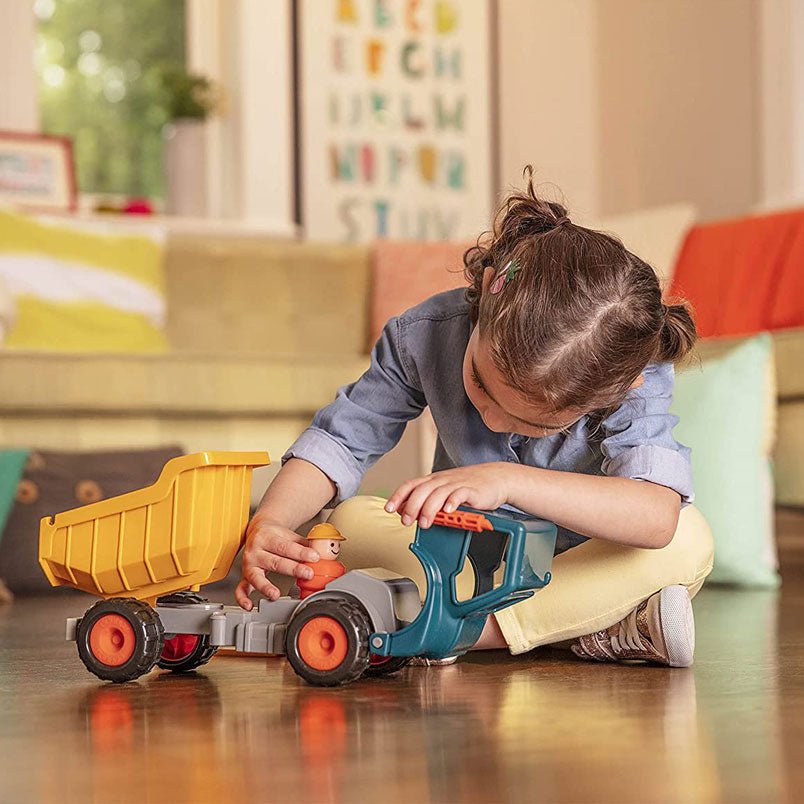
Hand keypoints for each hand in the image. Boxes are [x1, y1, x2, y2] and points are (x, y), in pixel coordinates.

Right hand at [235, 513, 320, 609]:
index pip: (285, 546)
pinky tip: (249, 605)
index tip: (314, 557)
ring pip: (255, 576)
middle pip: (274, 561)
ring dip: (265, 586)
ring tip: (275, 594)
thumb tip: (326, 552)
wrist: (258, 530)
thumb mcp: (291, 536)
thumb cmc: (276, 535)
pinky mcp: (245, 575)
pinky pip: (240, 588)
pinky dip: (242, 598)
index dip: (301, 552)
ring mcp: (249, 564)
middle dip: (292, 569)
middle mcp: (255, 550)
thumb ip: (307, 545)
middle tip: (308, 573)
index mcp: (267, 537)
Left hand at [384, 463, 511, 528]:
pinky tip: (448, 511)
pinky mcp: (472, 490)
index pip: (411, 485)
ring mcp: (457, 484)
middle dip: (411, 506)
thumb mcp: (445, 490)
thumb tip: (408, 510)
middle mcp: (443, 480)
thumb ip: (428, 499)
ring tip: (425, 523)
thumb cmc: (469, 486)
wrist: (496, 478)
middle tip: (406, 521)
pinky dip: (452, 502)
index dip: (398, 496)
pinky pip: (460, 494)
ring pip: (438, 493)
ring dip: (429, 509)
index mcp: (434, 480)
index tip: (389, 509)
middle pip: (422, 490)